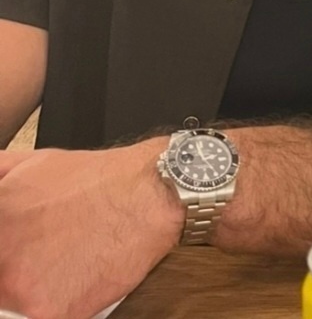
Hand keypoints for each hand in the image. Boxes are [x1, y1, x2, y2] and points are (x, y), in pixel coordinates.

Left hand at [0, 140, 182, 318]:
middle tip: (41, 252)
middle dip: (15, 265)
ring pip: (13, 299)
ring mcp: (21, 285)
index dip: (5, 249)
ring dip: (33, 284)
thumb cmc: (98, 180)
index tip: (12, 248)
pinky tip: (77, 274)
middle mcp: (2, 251)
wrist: (144, 197)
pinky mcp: (49, 312)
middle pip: (0, 277)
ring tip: (62, 260)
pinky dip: (59, 301)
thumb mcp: (36, 162)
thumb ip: (1, 175)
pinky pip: (43, 314)